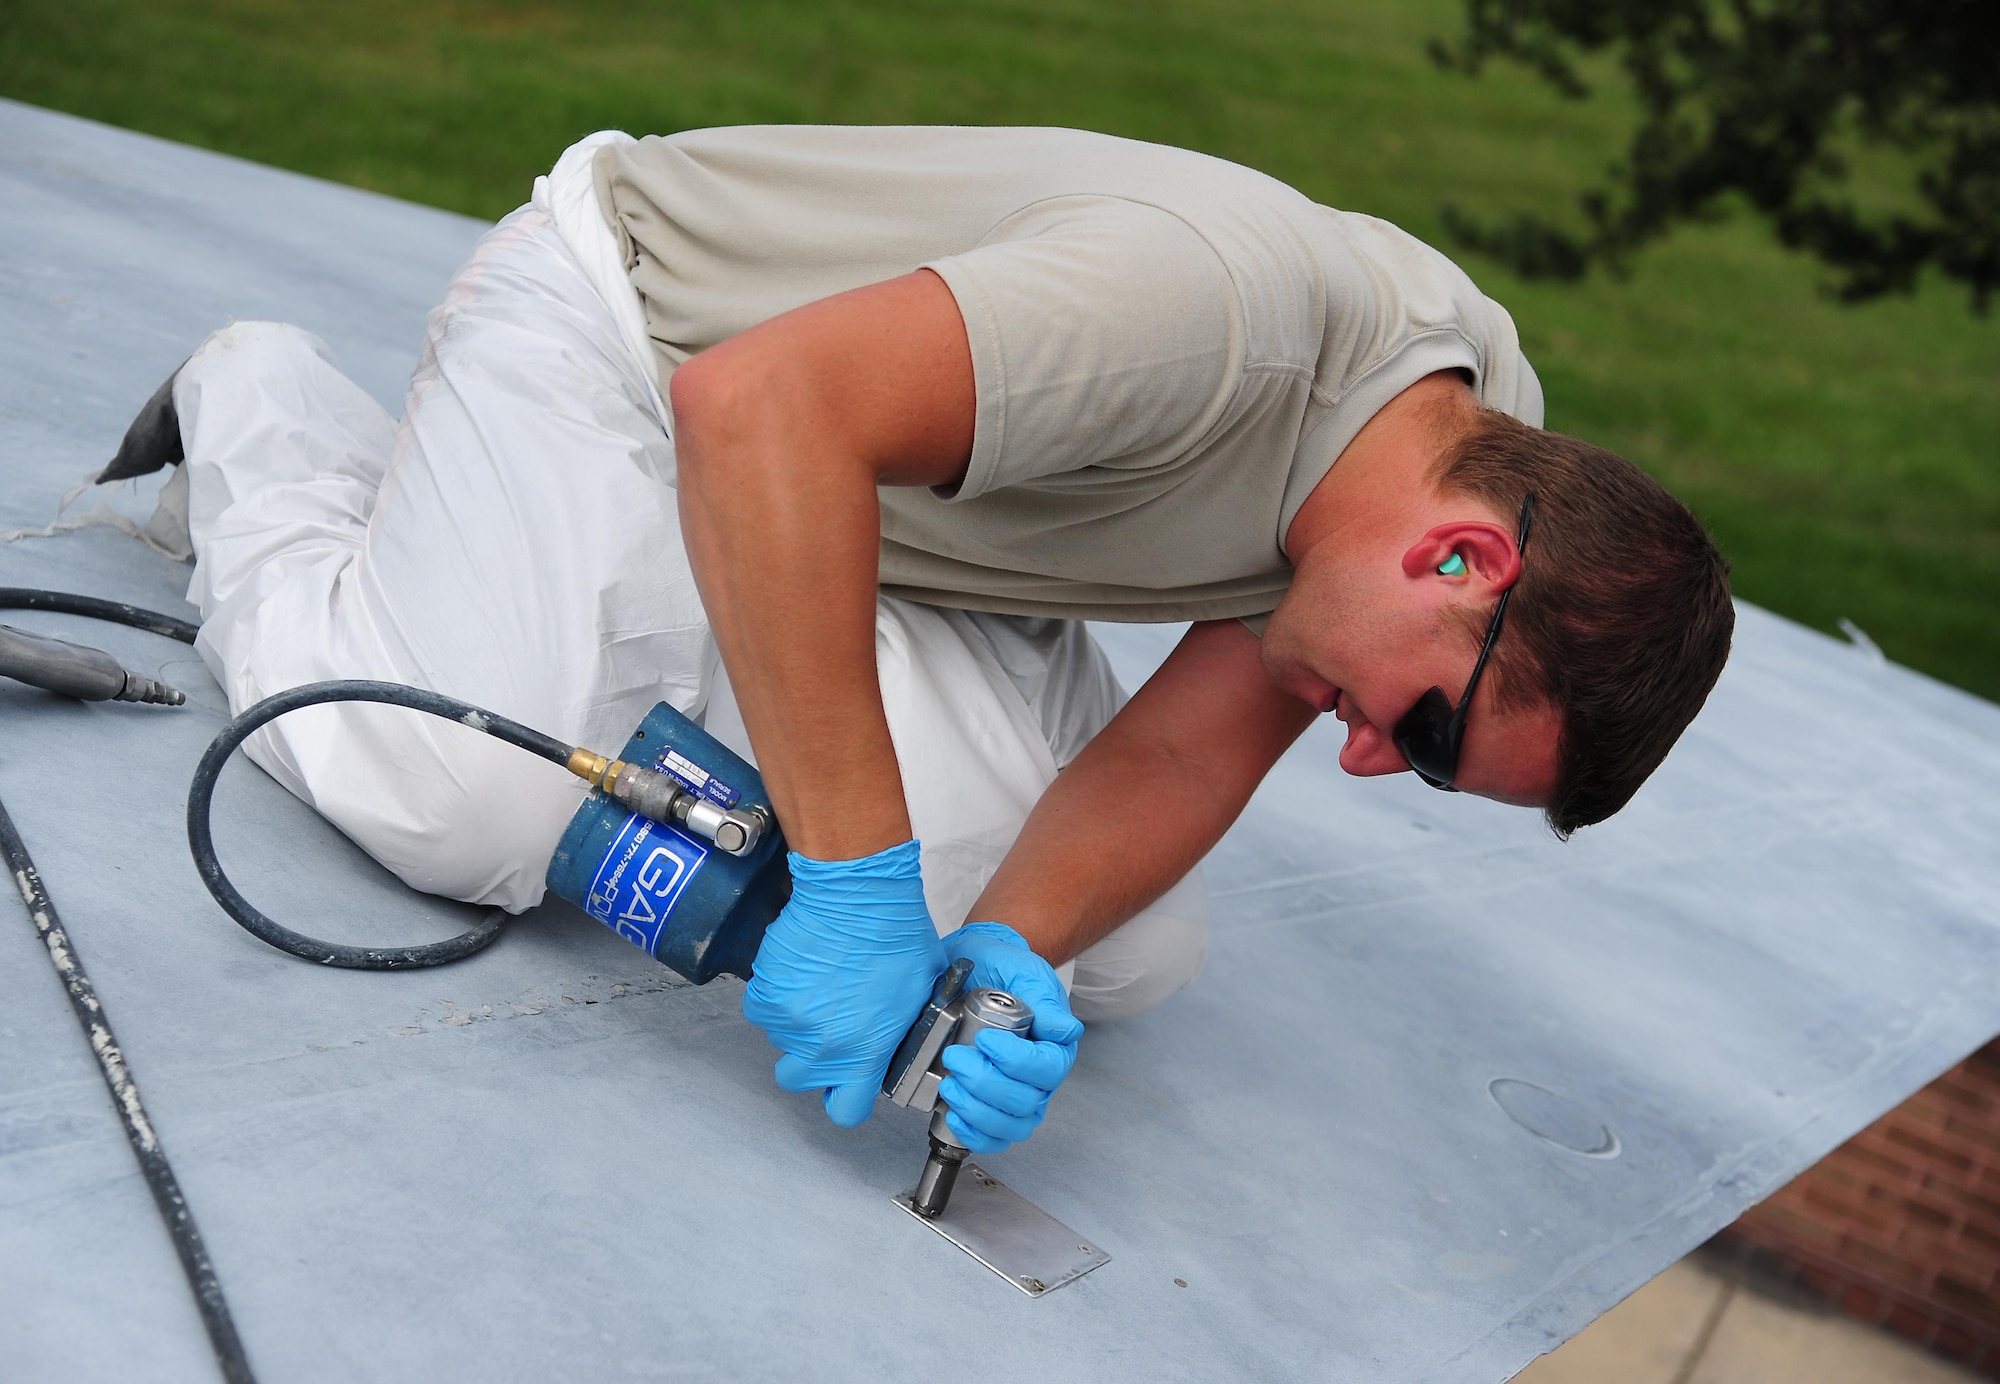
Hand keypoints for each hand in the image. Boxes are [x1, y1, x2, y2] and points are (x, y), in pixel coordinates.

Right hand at [742, 840, 945, 1126]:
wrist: (858, 894)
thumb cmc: (897, 936)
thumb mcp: (923, 994)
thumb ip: (902, 1029)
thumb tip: (900, 1039)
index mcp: (864, 1053)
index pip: (845, 1111)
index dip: (846, 1098)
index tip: (849, 1082)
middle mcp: (821, 1046)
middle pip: (797, 1080)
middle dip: (809, 1062)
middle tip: (828, 1030)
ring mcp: (788, 1020)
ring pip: (780, 1039)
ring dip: (795, 1022)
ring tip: (819, 987)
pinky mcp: (766, 991)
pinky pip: (762, 1007)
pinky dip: (775, 995)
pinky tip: (798, 974)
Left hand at [935, 922, 1084, 1154]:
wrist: (971, 968)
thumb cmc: (999, 969)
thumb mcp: (1022, 971)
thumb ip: (1042, 997)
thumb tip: (1065, 1029)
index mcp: (1054, 1045)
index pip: (1048, 1069)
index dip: (1016, 1062)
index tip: (984, 1040)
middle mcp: (1039, 1077)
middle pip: (1025, 1102)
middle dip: (986, 1083)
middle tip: (955, 1055)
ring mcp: (1016, 1096)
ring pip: (1010, 1125)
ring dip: (976, 1111)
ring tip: (949, 1084)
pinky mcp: (991, 1108)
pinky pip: (993, 1138)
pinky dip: (973, 1133)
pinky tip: (954, 1113)